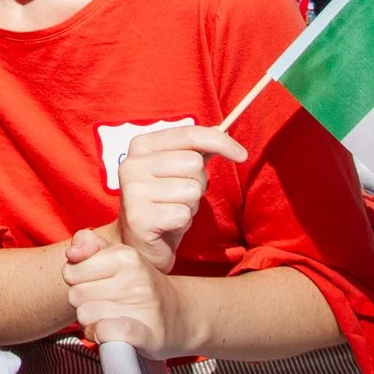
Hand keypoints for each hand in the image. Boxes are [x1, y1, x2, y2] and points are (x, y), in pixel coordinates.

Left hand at [62, 226, 188, 356]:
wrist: (179, 315)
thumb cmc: (138, 284)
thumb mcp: (116, 255)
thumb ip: (88, 243)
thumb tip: (71, 253)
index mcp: (126, 255)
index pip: (70, 271)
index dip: (77, 282)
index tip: (95, 285)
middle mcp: (136, 278)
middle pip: (75, 296)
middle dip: (83, 303)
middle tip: (105, 304)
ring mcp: (144, 306)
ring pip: (85, 316)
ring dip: (92, 323)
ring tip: (110, 318)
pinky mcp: (147, 334)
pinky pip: (106, 332)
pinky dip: (102, 335)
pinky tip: (111, 335)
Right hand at [113, 125, 245, 273]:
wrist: (139, 243)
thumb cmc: (163, 203)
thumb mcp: (179, 171)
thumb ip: (196, 149)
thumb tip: (220, 130)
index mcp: (141, 145)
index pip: (189, 135)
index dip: (221, 142)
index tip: (242, 155)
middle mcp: (132, 164)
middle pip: (193, 163)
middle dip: (199, 182)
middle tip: (182, 195)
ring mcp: (132, 191)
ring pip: (191, 190)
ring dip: (190, 204)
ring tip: (173, 209)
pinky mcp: (138, 218)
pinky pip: (183, 214)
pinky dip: (183, 221)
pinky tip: (168, 223)